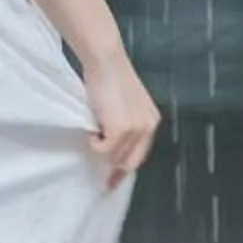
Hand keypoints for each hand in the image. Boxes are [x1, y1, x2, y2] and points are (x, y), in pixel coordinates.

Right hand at [84, 57, 160, 188]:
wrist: (106, 61)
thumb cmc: (109, 76)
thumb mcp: (123, 104)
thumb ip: (123, 122)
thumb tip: (110, 145)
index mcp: (151, 121)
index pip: (141, 154)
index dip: (127, 168)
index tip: (114, 181)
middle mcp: (148, 127)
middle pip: (131, 162)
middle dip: (116, 172)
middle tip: (104, 182)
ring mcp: (135, 129)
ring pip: (116, 158)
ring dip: (102, 152)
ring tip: (92, 136)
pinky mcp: (121, 129)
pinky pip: (104, 150)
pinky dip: (95, 145)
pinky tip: (91, 131)